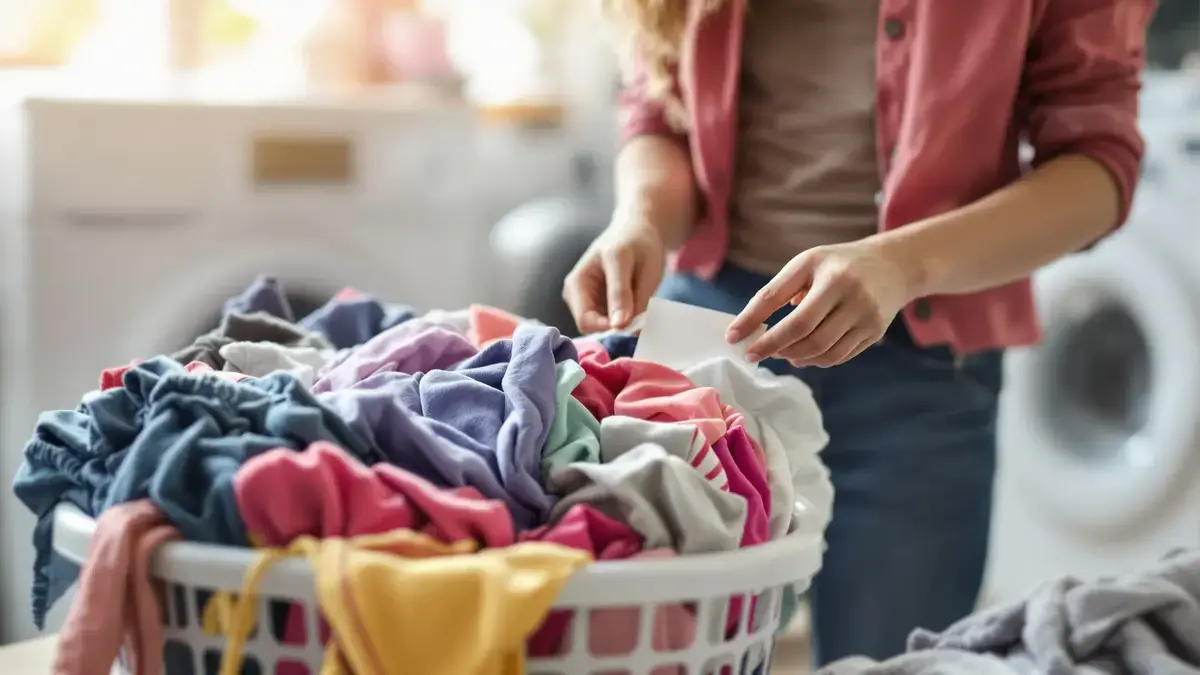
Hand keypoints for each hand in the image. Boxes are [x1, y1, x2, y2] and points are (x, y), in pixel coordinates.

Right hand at [562, 213, 666, 332]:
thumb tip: (618, 326)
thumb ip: (624, 295)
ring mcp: (582, 300)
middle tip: (642, 310)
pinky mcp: (593, 305)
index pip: (587, 321)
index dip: (613, 327)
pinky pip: (608, 323)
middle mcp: (574, 293)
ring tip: (638, 298)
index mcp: (578, 282)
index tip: (639, 320)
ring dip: (622, 321)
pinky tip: (634, 300)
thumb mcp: (634, 264)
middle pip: (593, 327)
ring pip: (603, 327)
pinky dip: (624, 318)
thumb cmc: (638, 244)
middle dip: (617, 324)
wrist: (638, 233)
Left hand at [725, 238, 917, 366]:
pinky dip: (814, 361)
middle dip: (774, 347)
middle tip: (754, 353)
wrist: (893, 265)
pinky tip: (801, 355)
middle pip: (806, 335)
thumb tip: (749, 327)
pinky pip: (838, 357)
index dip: (758, 326)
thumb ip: (777, 291)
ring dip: (794, 357)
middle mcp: (852, 295)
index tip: (733, 339)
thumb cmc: (838, 264)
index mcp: (830, 274)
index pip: (788, 309)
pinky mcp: (874, 333)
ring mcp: (867, 317)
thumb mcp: (806, 264)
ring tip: (779, 353)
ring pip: (822, 352)